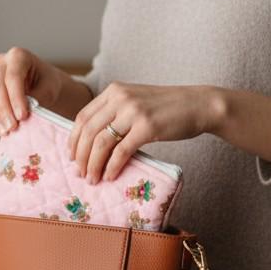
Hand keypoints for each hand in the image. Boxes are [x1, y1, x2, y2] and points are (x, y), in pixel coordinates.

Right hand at [0, 47, 69, 135]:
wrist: (42, 86)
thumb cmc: (46, 83)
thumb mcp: (49, 88)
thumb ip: (37, 98)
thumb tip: (27, 112)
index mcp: (18, 56)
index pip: (13, 77)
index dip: (16, 98)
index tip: (23, 116)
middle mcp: (0, 62)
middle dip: (4, 109)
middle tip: (13, 126)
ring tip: (6, 131)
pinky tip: (1, 130)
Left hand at [68, 82, 223, 182]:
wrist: (199, 105)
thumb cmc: (167, 108)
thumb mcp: (136, 102)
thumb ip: (115, 113)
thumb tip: (92, 143)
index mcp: (114, 91)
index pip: (83, 117)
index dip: (74, 139)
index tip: (71, 156)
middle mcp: (120, 98)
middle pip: (88, 131)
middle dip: (80, 155)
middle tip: (79, 173)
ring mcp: (134, 111)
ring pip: (101, 142)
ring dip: (93, 164)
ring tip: (92, 178)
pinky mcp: (147, 127)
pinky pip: (121, 151)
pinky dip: (112, 166)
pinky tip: (110, 176)